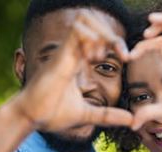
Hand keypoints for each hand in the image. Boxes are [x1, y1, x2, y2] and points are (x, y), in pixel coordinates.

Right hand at [12, 10, 131, 130]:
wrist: (30, 118)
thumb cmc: (53, 113)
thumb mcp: (88, 114)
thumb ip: (108, 115)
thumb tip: (131, 120)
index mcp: (78, 61)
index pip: (100, 38)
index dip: (116, 43)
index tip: (127, 58)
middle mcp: (71, 52)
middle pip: (93, 22)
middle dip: (112, 34)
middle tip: (123, 54)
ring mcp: (65, 51)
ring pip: (84, 21)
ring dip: (101, 34)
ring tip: (102, 57)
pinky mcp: (59, 56)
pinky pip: (76, 32)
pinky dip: (90, 39)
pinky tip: (93, 58)